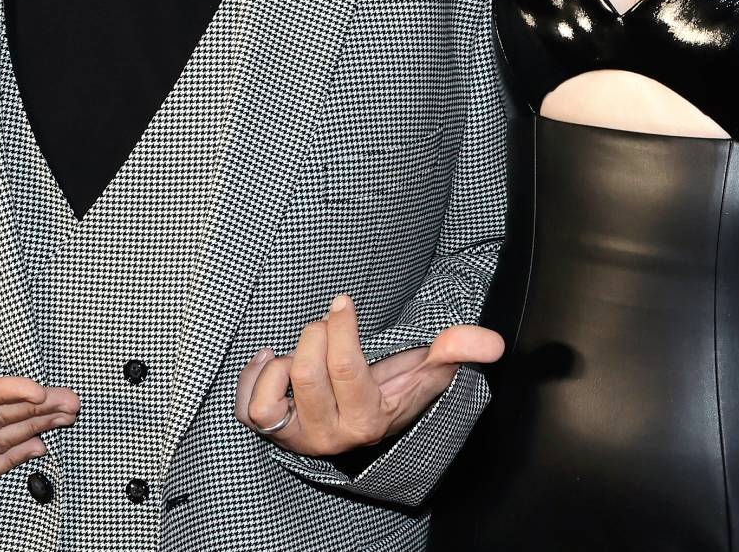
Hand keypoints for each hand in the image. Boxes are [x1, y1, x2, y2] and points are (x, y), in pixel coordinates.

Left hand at [233, 295, 503, 457]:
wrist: (366, 424)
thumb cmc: (394, 388)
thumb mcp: (427, 371)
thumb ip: (457, 351)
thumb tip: (492, 342)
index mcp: (369, 418)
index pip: (346, 368)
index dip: (340, 328)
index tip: (342, 302)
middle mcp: (331, 434)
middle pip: (307, 374)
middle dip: (315, 335)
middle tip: (326, 322)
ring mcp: (298, 437)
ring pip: (271, 398)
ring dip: (281, 363)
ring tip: (298, 351)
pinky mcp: (272, 432)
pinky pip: (246, 408)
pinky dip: (252, 377)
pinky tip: (270, 359)